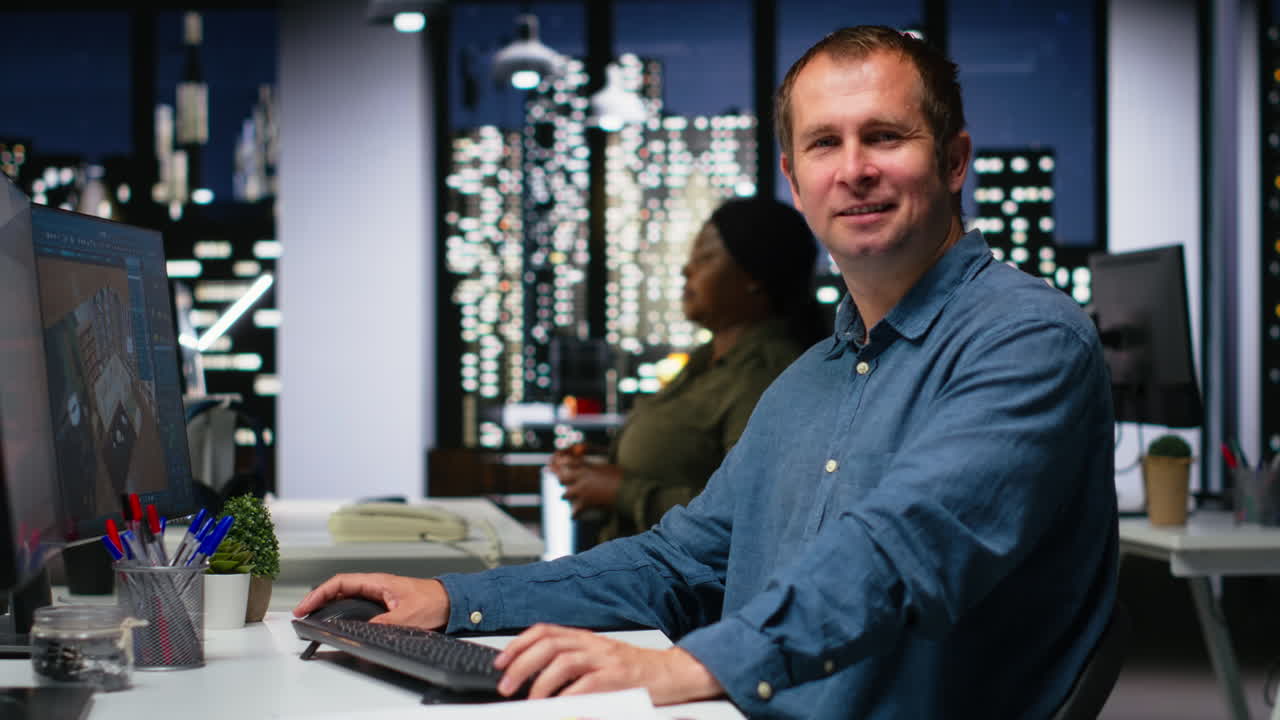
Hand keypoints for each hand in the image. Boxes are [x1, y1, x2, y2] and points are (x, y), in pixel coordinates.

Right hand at [292, 572, 449, 628]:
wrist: (452, 602)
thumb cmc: (434, 602)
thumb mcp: (407, 616)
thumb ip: (383, 624)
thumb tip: (362, 632)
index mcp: (377, 582)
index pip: (340, 583)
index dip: (319, 593)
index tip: (305, 606)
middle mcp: (375, 586)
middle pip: (338, 589)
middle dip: (317, 600)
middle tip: (302, 614)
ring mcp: (379, 594)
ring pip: (346, 597)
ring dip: (328, 605)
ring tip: (313, 618)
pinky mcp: (384, 604)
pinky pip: (356, 605)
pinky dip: (341, 611)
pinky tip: (337, 621)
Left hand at [493, 623, 722, 704]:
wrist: (672, 673)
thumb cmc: (634, 671)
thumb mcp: (599, 660)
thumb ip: (572, 664)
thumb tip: (535, 678)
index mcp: (586, 638)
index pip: (545, 631)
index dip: (519, 644)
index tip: (500, 662)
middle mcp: (593, 644)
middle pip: (549, 644)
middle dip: (521, 664)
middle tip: (506, 685)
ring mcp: (606, 659)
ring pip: (563, 661)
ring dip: (540, 681)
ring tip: (529, 700)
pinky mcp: (618, 677)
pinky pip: (587, 684)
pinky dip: (568, 696)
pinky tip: (558, 707)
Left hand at [547, 447, 622, 515]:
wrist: (628, 490)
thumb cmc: (623, 477)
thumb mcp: (609, 467)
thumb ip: (599, 468)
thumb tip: (598, 470)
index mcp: (587, 466)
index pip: (569, 463)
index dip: (564, 464)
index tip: (563, 466)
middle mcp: (581, 478)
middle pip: (562, 479)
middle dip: (562, 481)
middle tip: (566, 484)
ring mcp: (582, 491)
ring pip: (564, 495)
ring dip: (566, 497)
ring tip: (570, 499)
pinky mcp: (586, 503)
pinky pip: (574, 512)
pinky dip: (574, 515)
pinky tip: (574, 517)